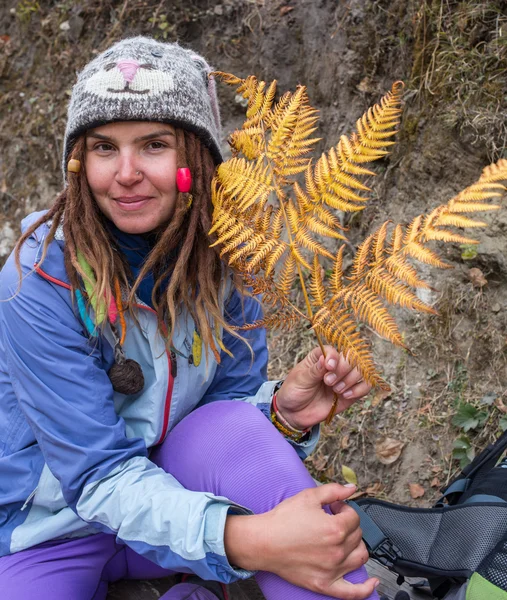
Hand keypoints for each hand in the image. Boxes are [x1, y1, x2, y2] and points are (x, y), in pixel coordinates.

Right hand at [224, 483, 377, 598]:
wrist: (263, 541)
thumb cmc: (283, 520)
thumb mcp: (308, 497)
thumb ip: (333, 490)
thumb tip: (351, 488)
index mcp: (336, 529)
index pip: (354, 516)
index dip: (343, 508)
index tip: (334, 507)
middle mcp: (338, 551)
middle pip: (357, 535)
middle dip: (347, 523)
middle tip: (332, 519)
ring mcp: (332, 570)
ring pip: (359, 557)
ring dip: (356, 545)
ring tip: (343, 539)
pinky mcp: (324, 584)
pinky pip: (352, 592)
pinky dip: (366, 589)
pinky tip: (372, 582)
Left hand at [275, 346, 371, 429]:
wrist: (294, 413)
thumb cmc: (294, 391)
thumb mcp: (300, 379)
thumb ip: (314, 370)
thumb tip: (325, 359)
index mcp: (320, 357)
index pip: (334, 349)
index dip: (334, 357)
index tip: (328, 367)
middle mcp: (335, 365)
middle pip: (352, 357)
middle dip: (343, 370)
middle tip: (328, 382)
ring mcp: (343, 379)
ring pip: (361, 370)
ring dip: (351, 380)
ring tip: (336, 390)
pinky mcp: (350, 393)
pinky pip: (365, 386)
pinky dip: (359, 390)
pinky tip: (345, 395)